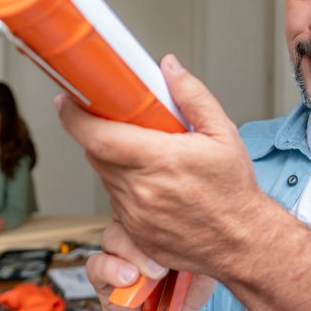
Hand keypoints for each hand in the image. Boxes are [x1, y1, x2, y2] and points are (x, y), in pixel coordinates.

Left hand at [57, 54, 268, 281]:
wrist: (242, 243)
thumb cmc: (234, 191)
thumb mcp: (223, 134)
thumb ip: (193, 97)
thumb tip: (169, 68)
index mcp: (159, 161)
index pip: (98, 136)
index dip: (74, 116)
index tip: (68, 101)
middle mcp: (141, 189)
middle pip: (96, 153)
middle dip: (100, 133)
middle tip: (118, 120)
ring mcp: (134, 215)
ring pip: (106, 176)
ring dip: (115, 160)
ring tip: (147, 155)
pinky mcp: (134, 232)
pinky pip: (116, 201)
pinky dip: (126, 186)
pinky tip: (153, 183)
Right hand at [85, 220, 215, 310]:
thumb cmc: (185, 295)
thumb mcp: (204, 276)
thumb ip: (204, 258)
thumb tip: (209, 240)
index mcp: (157, 228)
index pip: (152, 204)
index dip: (162, 209)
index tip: (183, 227)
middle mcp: (134, 236)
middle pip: (131, 216)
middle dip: (149, 234)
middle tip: (168, 262)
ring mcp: (117, 255)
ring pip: (113, 236)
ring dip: (132, 253)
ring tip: (152, 274)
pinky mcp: (102, 278)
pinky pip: (96, 264)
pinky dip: (110, 269)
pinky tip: (129, 280)